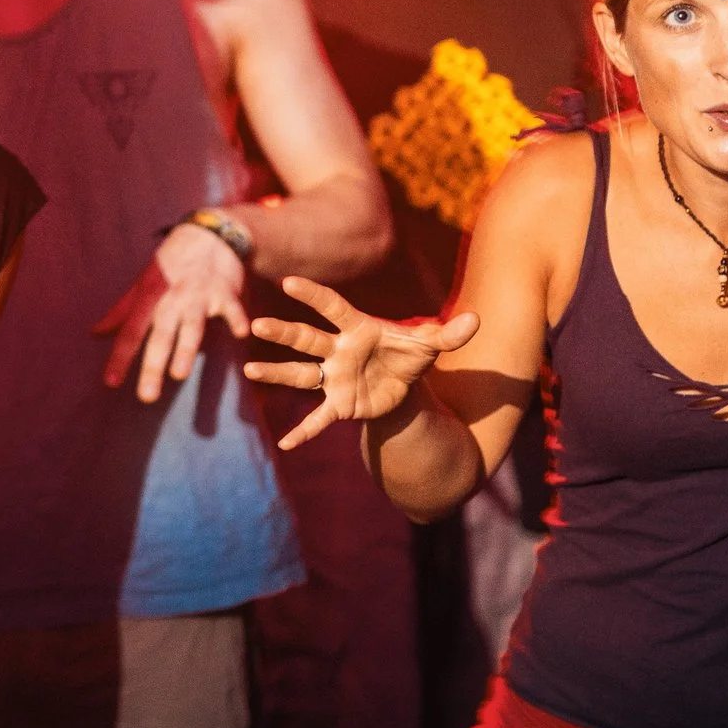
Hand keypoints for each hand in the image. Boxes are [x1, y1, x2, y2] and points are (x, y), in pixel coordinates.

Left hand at [93, 223, 250, 402]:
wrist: (207, 235)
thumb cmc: (171, 264)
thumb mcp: (143, 284)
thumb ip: (121, 311)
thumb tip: (94, 334)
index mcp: (149, 299)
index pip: (131, 332)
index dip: (120, 357)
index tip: (111, 382)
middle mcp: (171, 299)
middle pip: (160, 336)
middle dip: (153, 366)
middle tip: (146, 396)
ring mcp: (199, 295)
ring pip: (191, 326)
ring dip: (185, 348)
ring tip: (179, 374)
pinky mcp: (225, 292)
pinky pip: (232, 308)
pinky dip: (237, 319)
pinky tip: (240, 333)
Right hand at [243, 276, 479, 449]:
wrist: (402, 386)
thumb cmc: (408, 356)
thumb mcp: (430, 345)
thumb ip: (450, 334)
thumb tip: (478, 320)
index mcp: (356, 329)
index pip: (331, 308)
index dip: (312, 295)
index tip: (289, 282)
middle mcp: (337, 351)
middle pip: (306, 339)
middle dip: (283, 332)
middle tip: (257, 323)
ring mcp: (333, 377)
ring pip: (300, 374)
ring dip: (275, 372)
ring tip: (249, 369)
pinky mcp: (339, 404)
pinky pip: (318, 418)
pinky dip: (303, 432)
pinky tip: (286, 445)